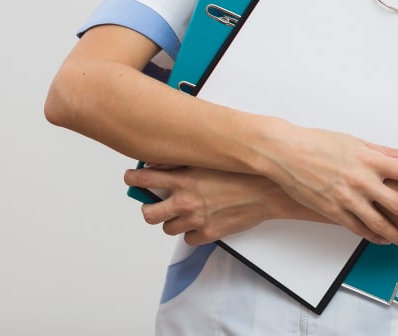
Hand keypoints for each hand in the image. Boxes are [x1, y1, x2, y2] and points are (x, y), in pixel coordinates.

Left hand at [125, 165, 283, 245]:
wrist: (267, 190)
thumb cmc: (242, 172)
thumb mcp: (209, 158)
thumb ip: (184, 161)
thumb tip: (162, 161)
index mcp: (184, 178)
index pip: (144, 179)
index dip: (133, 179)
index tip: (131, 178)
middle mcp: (185, 200)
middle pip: (149, 213)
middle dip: (149, 208)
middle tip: (155, 203)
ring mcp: (196, 219)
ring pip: (168, 228)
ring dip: (173, 220)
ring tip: (184, 211)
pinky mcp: (208, 234)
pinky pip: (189, 239)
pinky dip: (192, 232)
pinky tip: (201, 221)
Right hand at [263, 124, 397, 247]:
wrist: (285, 154)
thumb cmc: (319, 143)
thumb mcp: (354, 141)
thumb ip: (384, 151)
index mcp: (369, 159)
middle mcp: (361, 180)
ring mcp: (347, 198)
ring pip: (380, 223)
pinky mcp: (332, 211)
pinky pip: (358, 228)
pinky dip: (373, 235)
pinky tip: (384, 239)